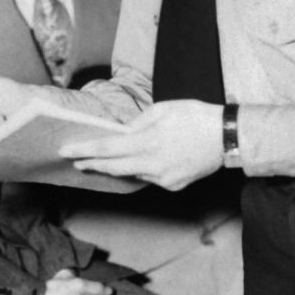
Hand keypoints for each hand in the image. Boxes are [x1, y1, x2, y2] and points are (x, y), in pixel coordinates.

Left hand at [60, 99, 224, 190]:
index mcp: (147, 141)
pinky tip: (151, 159)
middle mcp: (152, 164)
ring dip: (122, 165)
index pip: (107, 148)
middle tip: (77, 162)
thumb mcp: (163, 109)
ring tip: (111, 158)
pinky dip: (146, 168)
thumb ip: (138, 124)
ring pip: (133, 173)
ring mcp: (162, 178)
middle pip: (113, 167)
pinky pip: (151, 177)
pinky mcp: (173, 185)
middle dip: (93, 164)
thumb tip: (122, 135)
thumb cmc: (195, 116)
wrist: (228, 137)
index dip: (84, 150)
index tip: (66, 152)